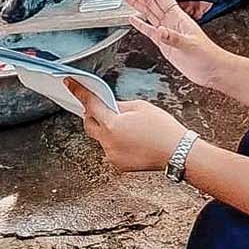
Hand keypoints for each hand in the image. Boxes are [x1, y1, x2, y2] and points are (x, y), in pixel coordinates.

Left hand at [69, 83, 187, 172]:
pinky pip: (110, 149)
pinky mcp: (118, 164)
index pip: (90, 105)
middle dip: (93, 115)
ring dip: (107, 130)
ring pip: (100, 138)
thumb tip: (109, 106)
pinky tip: (132, 140)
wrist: (178, 153)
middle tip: (105, 108)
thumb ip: (119, 105)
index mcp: (112, 125)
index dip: (79, 92)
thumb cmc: (163, 130)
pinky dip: (115, 142)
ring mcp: (112, 155)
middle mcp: (108, 142)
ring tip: (129, 128)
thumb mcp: (140, 107)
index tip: (70, 84)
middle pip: (89, 124)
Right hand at [120, 0, 232, 89]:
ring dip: (136, 2)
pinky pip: (148, 30)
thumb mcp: (190, 45)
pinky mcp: (164, 43)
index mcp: (177, 17)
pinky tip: (133, 19)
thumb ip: (173, 37)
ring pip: (148, 12)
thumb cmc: (206, 56)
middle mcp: (170, 21)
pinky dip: (140, 23)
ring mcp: (166, 31)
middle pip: (150, 0)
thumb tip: (159, 31)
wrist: (211, 69)